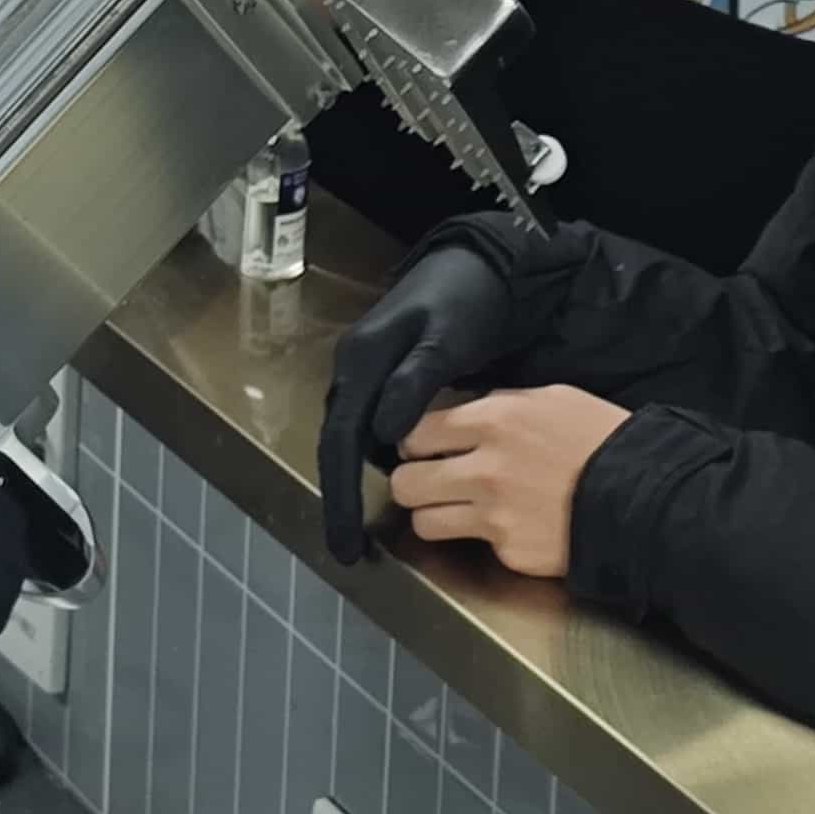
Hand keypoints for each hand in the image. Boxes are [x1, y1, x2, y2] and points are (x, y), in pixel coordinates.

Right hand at [318, 240, 535, 562]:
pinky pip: (369, 427)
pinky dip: (374, 459)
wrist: (477, 264)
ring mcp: (364, 371)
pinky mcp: (382, 375)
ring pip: (352, 438)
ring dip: (353, 481)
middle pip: (337, 444)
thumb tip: (388, 435)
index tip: (346, 539)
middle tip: (347, 549)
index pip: (341, 439)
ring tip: (361, 530)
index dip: (342, 492)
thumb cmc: (465, 299)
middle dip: (340, 498)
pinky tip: (394, 483)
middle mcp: (353, 367)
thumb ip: (416, 383)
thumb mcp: (447, 338)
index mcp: (362, 360)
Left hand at [385, 387, 630, 580]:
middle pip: (406, 482)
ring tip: (454, 508)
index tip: (421, 446)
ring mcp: (495, 516)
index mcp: (494, 421)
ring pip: (423, 521)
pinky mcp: (508, 551)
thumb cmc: (602, 439)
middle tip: (429, 480)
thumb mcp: (551, 398)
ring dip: (433, 514)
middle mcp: (486, 469)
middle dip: (413, 480)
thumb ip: (498, 404)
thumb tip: (462, 413)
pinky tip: (507, 524)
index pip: (414, 431)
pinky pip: (471, 545)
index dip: (412, 440)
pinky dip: (481, 537)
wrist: (644, 495)